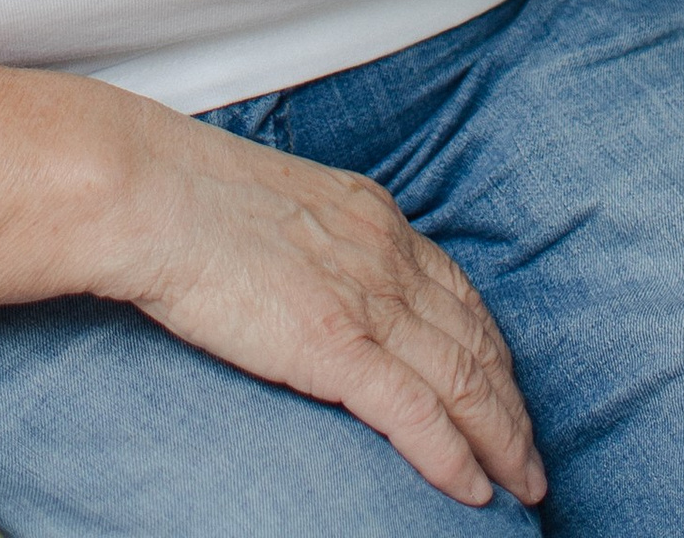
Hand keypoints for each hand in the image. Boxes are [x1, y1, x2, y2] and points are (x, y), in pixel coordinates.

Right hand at [100, 91, 541, 508]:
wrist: (152, 192)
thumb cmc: (188, 195)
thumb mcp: (279, 204)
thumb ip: (316, 241)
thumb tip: (314, 276)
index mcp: (372, 217)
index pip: (457, 293)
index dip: (491, 350)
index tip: (507, 388)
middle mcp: (385, 254)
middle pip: (475, 341)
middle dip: (511, 405)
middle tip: (531, 456)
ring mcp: (365, 298)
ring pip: (462, 381)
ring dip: (502, 441)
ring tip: (522, 486)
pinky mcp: (334, 343)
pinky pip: (415, 412)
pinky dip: (452, 456)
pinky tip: (474, 491)